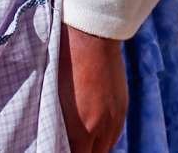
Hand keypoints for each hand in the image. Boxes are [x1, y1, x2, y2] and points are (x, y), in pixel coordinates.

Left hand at [58, 24, 127, 152]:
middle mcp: (102, 128)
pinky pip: (114, 133)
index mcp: (82, 128)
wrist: (90, 35)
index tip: (59, 146)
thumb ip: (60, 124)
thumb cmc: (63, 62)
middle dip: (82, 151)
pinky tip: (94, 130)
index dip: (67, 152)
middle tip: (69, 144)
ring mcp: (115, 118)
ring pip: (106, 147)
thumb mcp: (55, 98)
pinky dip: (104, 136)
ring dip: (94, 147)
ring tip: (82, 141)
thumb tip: (58, 136)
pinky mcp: (122, 107)